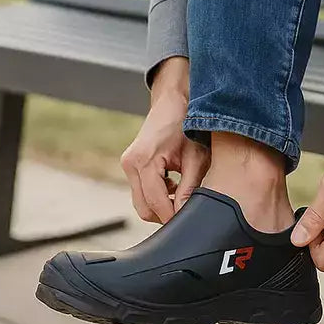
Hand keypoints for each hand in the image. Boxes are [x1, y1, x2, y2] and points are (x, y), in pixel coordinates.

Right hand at [121, 58, 208, 222]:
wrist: (174, 101)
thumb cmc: (187, 125)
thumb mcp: (195, 158)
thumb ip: (190, 188)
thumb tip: (187, 215)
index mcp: (144, 161)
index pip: (157, 204)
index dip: (173, 218)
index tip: (190, 223)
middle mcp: (130, 164)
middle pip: (145, 208)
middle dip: (166, 214)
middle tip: (189, 213)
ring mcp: (128, 165)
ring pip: (142, 202)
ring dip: (162, 205)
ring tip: (184, 195)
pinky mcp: (131, 165)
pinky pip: (141, 191)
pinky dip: (157, 196)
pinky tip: (175, 187)